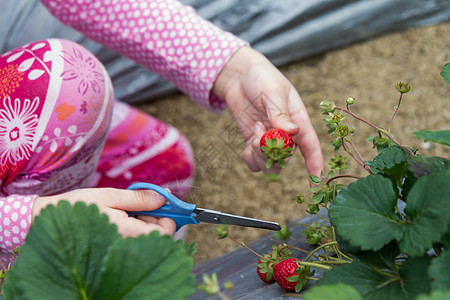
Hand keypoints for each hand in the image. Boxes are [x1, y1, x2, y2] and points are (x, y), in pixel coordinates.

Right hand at [32, 188, 175, 236]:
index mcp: (128, 234)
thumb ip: (139, 199)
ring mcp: (123, 248)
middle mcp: (128, 245)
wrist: (50, 221)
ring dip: (147, 220)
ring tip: (128, 209)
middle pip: (160, 236)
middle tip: (141, 203)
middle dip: (158, 217)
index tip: (162, 203)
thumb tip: (163, 198)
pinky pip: (137, 238)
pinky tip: (124, 216)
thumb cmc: (78, 208)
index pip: (165, 233)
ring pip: (150, 237)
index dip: (169, 217)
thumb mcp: (110, 196)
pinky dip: (137, 225)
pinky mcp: (118, 246)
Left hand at [213, 46, 323, 174]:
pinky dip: (249, 158)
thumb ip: (280, 113)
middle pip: (285, 160)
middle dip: (273, 155)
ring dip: (259, 156)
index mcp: (298, 121)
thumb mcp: (273, 92)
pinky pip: (253, 162)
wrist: (239, 76)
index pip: (310, 146)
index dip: (315, 164)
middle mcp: (286, 135)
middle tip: (259, 136)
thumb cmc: (262, 78)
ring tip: (254, 133)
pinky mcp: (253, 142)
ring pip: (269, 165)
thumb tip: (293, 132)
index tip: (316, 180)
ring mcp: (268, 140)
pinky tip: (248, 142)